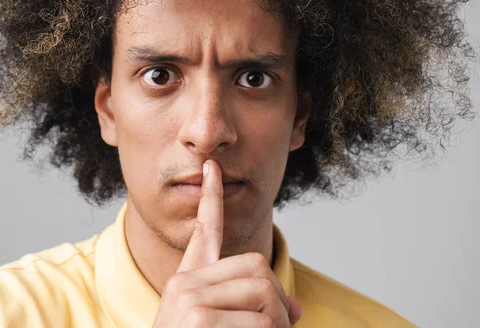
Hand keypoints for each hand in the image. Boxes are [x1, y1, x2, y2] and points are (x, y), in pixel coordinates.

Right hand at [152, 159, 302, 326]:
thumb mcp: (220, 327)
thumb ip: (253, 308)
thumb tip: (295, 308)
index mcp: (189, 281)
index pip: (204, 230)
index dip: (211, 198)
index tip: (212, 167)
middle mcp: (184, 283)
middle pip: (257, 267)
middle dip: (279, 301)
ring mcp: (187, 299)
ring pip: (264, 296)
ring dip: (278, 326)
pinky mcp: (196, 318)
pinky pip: (258, 323)